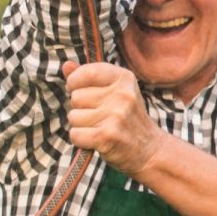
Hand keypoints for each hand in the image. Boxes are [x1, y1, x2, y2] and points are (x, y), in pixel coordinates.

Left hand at [63, 60, 162, 175]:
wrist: (150, 150)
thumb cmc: (127, 118)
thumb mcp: (115, 91)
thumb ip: (89, 77)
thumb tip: (66, 65)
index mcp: (124, 78)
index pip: (87, 72)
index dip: (75, 82)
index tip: (80, 90)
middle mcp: (121, 95)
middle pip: (75, 97)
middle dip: (80, 108)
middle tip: (99, 116)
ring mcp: (115, 116)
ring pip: (73, 117)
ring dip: (80, 126)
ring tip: (99, 128)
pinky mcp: (107, 136)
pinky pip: (75, 134)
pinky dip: (80, 140)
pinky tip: (96, 140)